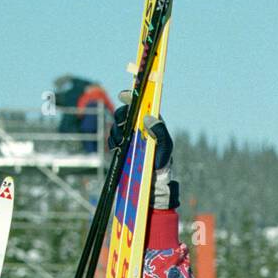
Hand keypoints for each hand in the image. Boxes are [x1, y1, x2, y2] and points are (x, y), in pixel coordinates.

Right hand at [109, 90, 176, 210]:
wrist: (153, 181)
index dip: (131, 97)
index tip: (123, 96)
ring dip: (116, 130)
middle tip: (122, 126)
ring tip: (121, 142)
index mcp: (151, 123)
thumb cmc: (162, 162)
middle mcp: (140, 127)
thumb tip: (148, 117)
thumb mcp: (165, 147)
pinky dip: (112, 140)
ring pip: (117, 125)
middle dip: (120, 117)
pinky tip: (116, 147)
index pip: (141, 105)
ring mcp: (130, 137)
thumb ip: (160, 131)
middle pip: (125, 113)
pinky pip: (113, 138)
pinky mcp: (123, 147)